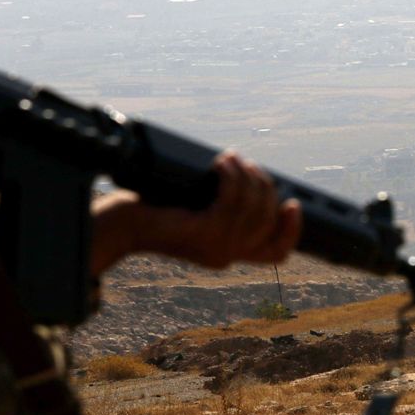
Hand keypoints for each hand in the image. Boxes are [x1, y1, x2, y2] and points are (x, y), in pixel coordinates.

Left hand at [91, 152, 301, 273]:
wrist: (122, 222)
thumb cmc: (158, 209)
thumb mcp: (200, 208)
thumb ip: (227, 205)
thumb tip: (254, 178)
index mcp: (230, 253)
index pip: (277, 253)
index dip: (292, 229)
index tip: (292, 202)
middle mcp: (227, 256)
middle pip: (268, 221)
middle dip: (264, 186)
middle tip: (248, 164)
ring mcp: (216, 248)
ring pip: (252, 209)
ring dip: (246, 176)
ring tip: (231, 158)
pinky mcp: (203, 234)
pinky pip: (231, 202)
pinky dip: (231, 177)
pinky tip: (222, 164)